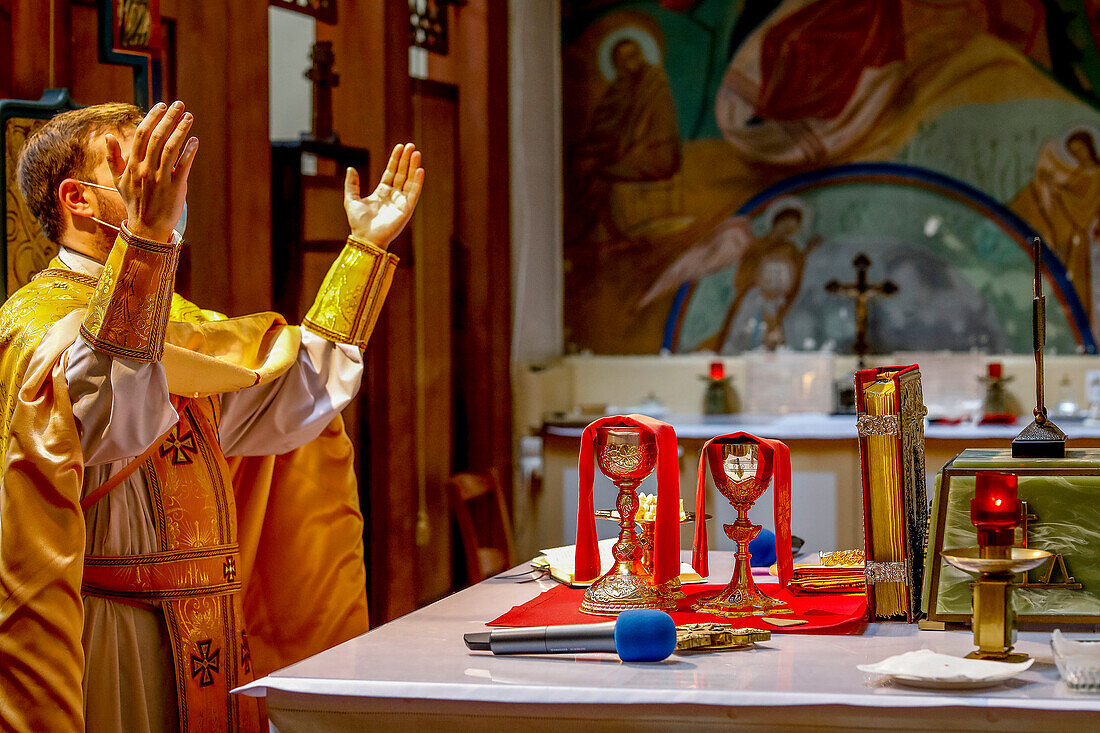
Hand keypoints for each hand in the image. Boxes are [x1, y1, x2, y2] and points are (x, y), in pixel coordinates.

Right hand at [105, 100, 197, 242]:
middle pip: (158, 137)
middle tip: (180, 105)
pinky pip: (183, 166)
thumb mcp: (118, 180)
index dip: (152, 118)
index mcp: (132, 165)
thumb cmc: (133, 202)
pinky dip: (189, 151)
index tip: (162, 106)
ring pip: (171, 148)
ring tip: (189, 117)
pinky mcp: (175, 188)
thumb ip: (113, 158)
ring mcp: (161, 178)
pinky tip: (195, 140)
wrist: (146, 227)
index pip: (142, 134)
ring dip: (181, 130)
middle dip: (169, 118)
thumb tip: (107, 136)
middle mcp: (145, 169)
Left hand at [345, 143, 423, 248]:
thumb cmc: (358, 223)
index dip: (396, 160)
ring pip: (409, 180)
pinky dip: (417, 182)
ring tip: (416, 153)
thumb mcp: (351, 199)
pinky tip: (419, 170)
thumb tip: (350, 168)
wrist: (365, 238)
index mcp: (382, 192)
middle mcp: (393, 196)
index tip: (400, 147)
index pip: (392, 172)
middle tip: (411, 145)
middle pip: (402, 173)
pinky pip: (413, 193)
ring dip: (413, 167)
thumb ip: (351, 184)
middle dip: (406, 159)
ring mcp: (401, 202)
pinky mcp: (406, 209)